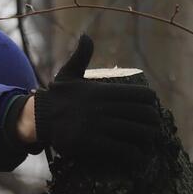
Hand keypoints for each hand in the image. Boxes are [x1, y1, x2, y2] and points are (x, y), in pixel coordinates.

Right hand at [31, 35, 163, 165]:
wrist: (39, 119)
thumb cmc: (57, 97)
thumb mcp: (69, 73)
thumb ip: (81, 55)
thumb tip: (85, 35)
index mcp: (104, 90)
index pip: (141, 95)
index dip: (151, 102)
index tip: (151, 108)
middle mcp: (104, 106)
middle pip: (143, 114)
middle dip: (153, 123)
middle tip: (153, 128)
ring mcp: (99, 125)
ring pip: (137, 132)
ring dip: (147, 139)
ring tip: (148, 142)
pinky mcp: (93, 143)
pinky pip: (123, 149)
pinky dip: (134, 155)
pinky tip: (138, 158)